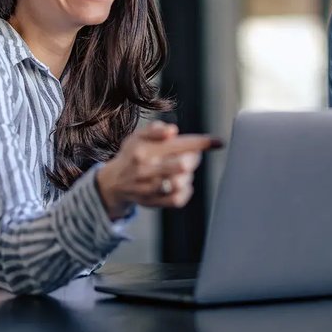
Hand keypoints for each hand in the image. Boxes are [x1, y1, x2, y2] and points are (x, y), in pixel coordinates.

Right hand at [95, 120, 221, 219]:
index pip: (179, 144)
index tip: (218, 142)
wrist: (113, 183)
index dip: (202, 142)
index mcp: (144, 150)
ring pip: (181, 183)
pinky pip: (177, 199)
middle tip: (190, 156)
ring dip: (188, 175)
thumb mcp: (137, 136)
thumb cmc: (132, 155)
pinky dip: (185, 191)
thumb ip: (154, 129)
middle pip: (183, 165)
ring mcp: (149, 188)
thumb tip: (172, 130)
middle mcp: (146, 169)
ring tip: (183, 171)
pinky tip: (182, 184)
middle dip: (193, 159)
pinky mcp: (152, 202)